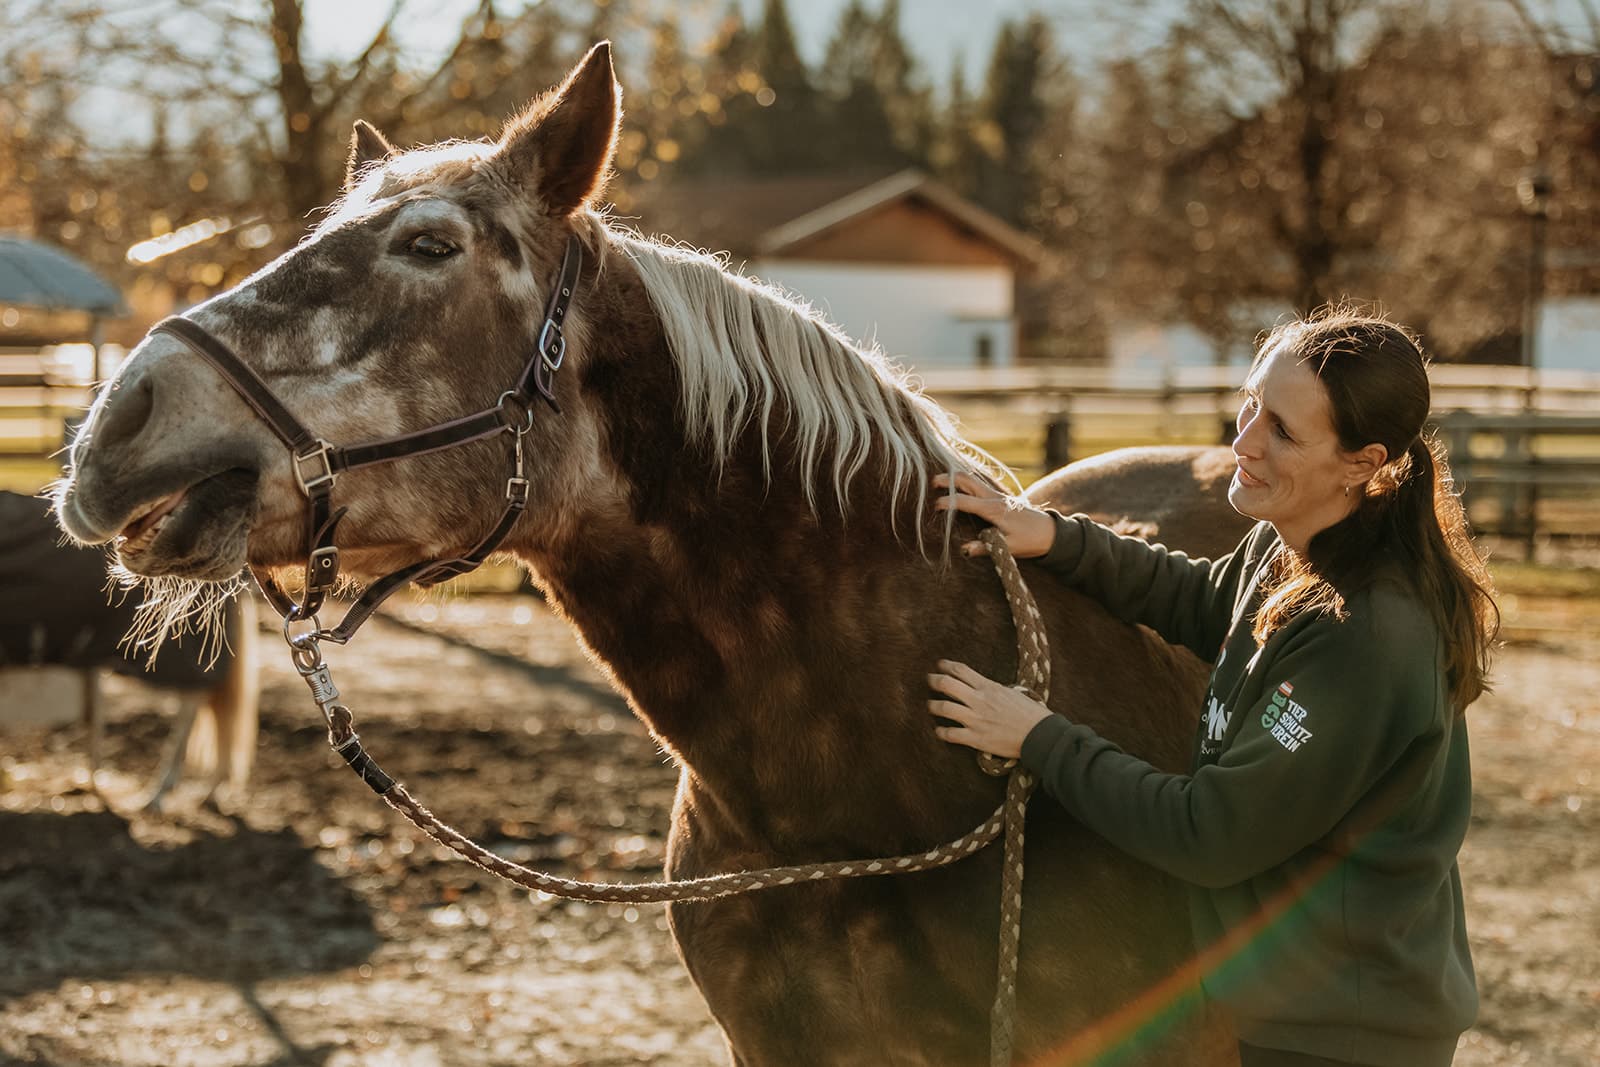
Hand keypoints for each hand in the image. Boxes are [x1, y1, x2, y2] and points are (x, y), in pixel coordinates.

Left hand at [928, 659, 1052, 758]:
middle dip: (934, 681)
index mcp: (989, 687)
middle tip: (929, 681)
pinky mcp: (976, 738)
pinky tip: (939, 730)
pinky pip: (951, 734)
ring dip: (933, 706)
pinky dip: (941, 732)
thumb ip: (994, 689)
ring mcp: (976, 719)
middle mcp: (979, 700)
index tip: (939, 665)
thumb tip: (985, 688)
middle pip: (947, 684)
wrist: (1040, 735)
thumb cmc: (1030, 714)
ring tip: (930, 705)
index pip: (961, 670)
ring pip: (944, 708)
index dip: (946, 666)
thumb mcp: (1012, 693)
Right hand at [931, 472, 1055, 557]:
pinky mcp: (999, 497)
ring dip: (955, 477)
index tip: (935, 507)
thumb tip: (963, 549)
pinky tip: (958, 485)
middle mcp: (994, 498)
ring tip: (939, 482)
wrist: (1050, 532)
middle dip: (947, 479)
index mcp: (993, 510)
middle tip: (931, 483)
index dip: (947, 502)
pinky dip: (965, 481)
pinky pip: (979, 483)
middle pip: (967, 479)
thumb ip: (984, 547)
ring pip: (972, 478)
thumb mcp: (1008, 548)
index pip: (964, 501)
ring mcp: (997, 495)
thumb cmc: (1031, 540)